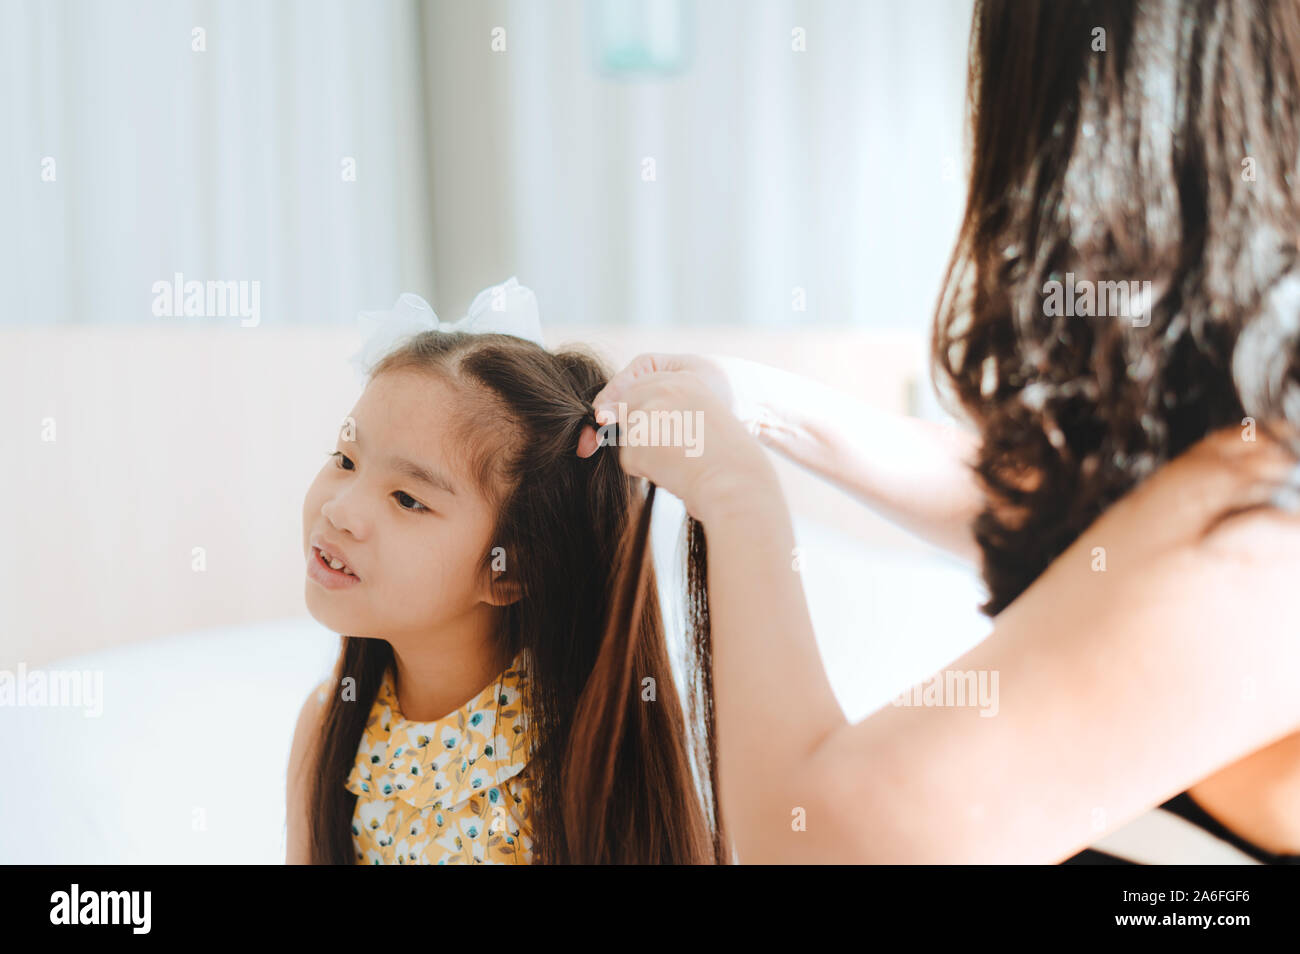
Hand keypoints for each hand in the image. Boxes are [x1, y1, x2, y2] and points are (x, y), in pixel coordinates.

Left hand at [578, 364, 774, 521]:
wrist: (737, 483)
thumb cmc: (724, 458)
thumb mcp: (699, 418)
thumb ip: (658, 409)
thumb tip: (596, 421)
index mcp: (685, 379)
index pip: (640, 389)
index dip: (643, 415)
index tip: (665, 434)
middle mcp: (664, 388)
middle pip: (627, 410)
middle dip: (642, 435)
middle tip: (678, 450)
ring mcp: (649, 411)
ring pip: (628, 436)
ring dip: (647, 453)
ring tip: (683, 460)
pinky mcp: (638, 439)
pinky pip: (629, 460)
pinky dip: (648, 471)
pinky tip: (677, 471)